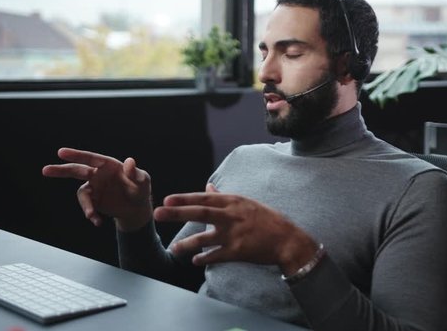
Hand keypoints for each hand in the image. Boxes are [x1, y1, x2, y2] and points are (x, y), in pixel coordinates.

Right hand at [42, 147, 152, 230]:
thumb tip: (129, 162)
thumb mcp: (142, 181)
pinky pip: (88, 207)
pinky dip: (91, 214)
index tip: (60, 152)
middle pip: (77, 170)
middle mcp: (98, 174)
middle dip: (61, 170)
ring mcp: (94, 187)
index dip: (77, 155)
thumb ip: (135, 173)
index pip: (91, 158)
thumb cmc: (141, 189)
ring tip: (91, 215)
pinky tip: (98, 221)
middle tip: (45, 170)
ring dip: (85, 204)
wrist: (137, 208)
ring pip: (82, 193)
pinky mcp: (93, 200)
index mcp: (109, 165)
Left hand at [154, 184, 317, 274]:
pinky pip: (215, 256)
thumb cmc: (267, 220)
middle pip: (199, 212)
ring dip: (186, 243)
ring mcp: (234, 234)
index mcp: (233, 201)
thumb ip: (224, 196)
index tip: (167, 199)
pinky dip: (204, 258)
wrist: (287, 239)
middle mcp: (231, 215)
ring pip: (204, 238)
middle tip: (158, 212)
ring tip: (174, 248)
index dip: (184, 199)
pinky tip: (194, 260)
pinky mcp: (237, 251)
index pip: (204, 197)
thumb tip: (208, 186)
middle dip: (177, 213)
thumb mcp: (246, 202)